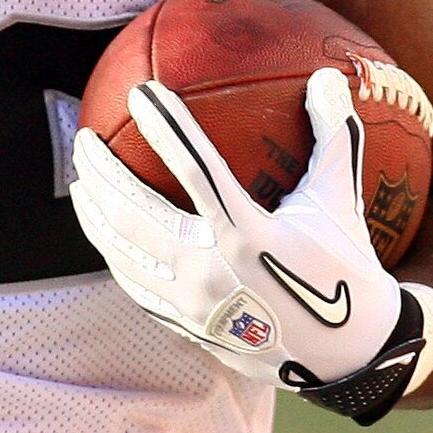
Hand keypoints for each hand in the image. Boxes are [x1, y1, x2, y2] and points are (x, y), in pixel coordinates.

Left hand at [70, 66, 408, 387]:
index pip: (195, 168)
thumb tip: (330, 76)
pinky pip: (138, 288)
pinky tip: (106, 238)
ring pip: (125, 255)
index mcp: (248, 234)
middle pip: (135, 215)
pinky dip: (116, 258)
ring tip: (79, 186)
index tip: (140, 93)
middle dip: (101, 174)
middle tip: (83, 141)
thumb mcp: (341, 202)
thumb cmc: (347, 270)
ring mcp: (194, 304)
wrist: (353, 355)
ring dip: (95, 217)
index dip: (166, 127)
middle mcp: (212, 270)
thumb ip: (335, 137)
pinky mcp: (189, 329)